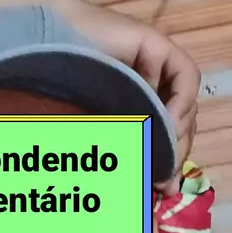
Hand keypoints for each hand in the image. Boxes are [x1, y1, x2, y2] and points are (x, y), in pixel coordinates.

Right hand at [57, 0, 199, 195]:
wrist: (45, 47)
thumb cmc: (60, 88)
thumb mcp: (102, 130)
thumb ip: (129, 151)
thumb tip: (161, 187)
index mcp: (136, 103)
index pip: (168, 136)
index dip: (169, 160)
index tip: (162, 185)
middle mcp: (150, 84)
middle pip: (181, 122)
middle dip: (175, 150)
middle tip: (163, 173)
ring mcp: (156, 65)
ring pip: (186, 103)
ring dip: (178, 130)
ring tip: (159, 148)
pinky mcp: (158, 46)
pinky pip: (185, 76)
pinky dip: (181, 100)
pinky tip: (166, 118)